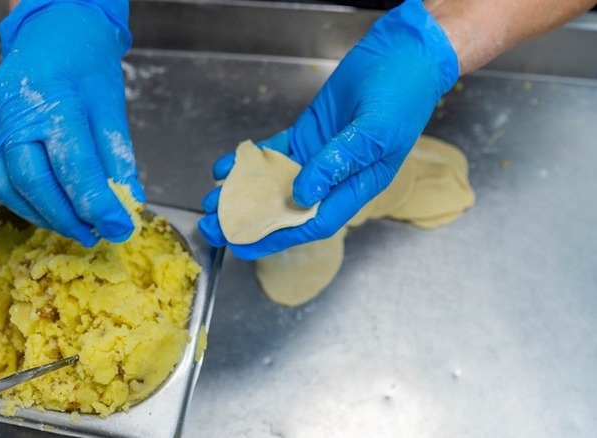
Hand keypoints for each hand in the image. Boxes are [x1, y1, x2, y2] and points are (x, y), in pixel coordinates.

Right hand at [0, 0, 143, 245]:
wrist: (51, 32)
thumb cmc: (85, 63)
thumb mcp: (111, 107)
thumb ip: (117, 158)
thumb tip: (127, 203)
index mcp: (53, 100)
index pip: (75, 165)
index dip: (98, 203)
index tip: (120, 227)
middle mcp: (16, 114)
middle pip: (36, 182)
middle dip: (68, 218)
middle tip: (97, 235)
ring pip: (12, 187)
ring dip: (46, 217)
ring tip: (79, 230)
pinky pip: (1, 180)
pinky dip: (27, 204)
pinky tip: (53, 214)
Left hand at [199, 0, 458, 259]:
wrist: (403, 53)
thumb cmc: (403, 94)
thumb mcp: (376, 131)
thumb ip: (339, 162)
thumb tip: (303, 195)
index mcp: (357, 186)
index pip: (312, 221)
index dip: (277, 237)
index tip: (243, 246)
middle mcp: (334, 178)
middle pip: (287, 208)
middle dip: (250, 219)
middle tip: (213, 227)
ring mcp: (318, 156)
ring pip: (274, 183)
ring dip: (243, 193)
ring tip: (210, 202)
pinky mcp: (307, 134)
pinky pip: (273, 153)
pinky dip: (248, 161)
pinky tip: (224, 167)